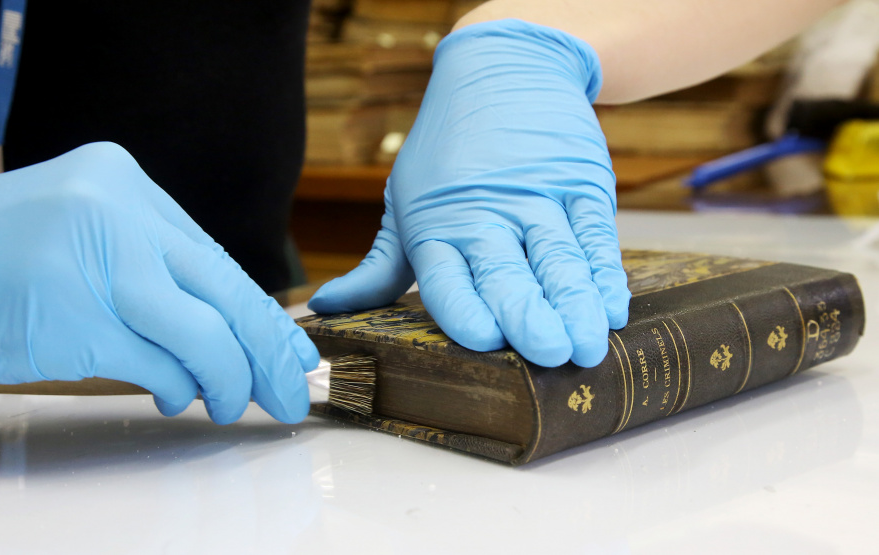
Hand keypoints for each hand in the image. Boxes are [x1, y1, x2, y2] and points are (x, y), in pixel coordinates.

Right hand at [0, 143, 318, 423]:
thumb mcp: (83, 234)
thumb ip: (151, 265)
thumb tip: (229, 324)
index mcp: (123, 182)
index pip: (216, 259)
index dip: (263, 313)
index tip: (293, 350)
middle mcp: (116, 212)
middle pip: (225, 291)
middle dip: (269, 352)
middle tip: (294, 392)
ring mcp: (94, 262)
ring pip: (203, 332)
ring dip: (231, 379)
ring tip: (236, 404)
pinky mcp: (74, 317)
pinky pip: (158, 364)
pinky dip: (180, 389)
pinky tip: (180, 400)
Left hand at [309, 19, 629, 367]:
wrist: (507, 67)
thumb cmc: (447, 150)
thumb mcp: (404, 202)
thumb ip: (377, 267)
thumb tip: (327, 308)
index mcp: (436, 225)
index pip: (446, 277)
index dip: (464, 308)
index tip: (483, 339)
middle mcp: (487, 213)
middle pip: (508, 272)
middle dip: (529, 316)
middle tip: (548, 354)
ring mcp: (540, 197)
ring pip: (559, 260)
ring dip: (575, 305)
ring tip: (587, 347)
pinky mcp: (582, 184)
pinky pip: (596, 236)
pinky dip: (605, 274)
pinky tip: (611, 308)